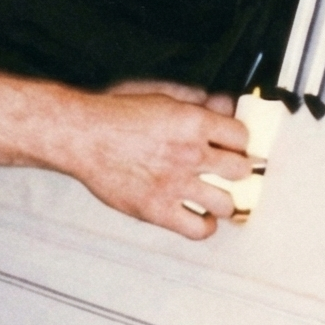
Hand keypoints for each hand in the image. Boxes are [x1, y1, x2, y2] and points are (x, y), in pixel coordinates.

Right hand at [56, 83, 250, 240]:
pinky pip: (198, 229)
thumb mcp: (160, 94)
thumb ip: (196, 100)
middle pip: (241, 171)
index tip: (234, 147)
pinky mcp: (158, 210)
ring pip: (227, 204)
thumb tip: (224, 104)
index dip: (239, 142)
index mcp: (193, 123)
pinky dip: (204, 226)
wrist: (82, 136)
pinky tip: (199, 217)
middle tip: (230, 173)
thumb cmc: (114, 114)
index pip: (242, 136)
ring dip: (224, 201)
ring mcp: (176, 185)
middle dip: (238, 171)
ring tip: (216, 197)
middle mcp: (190, 154)